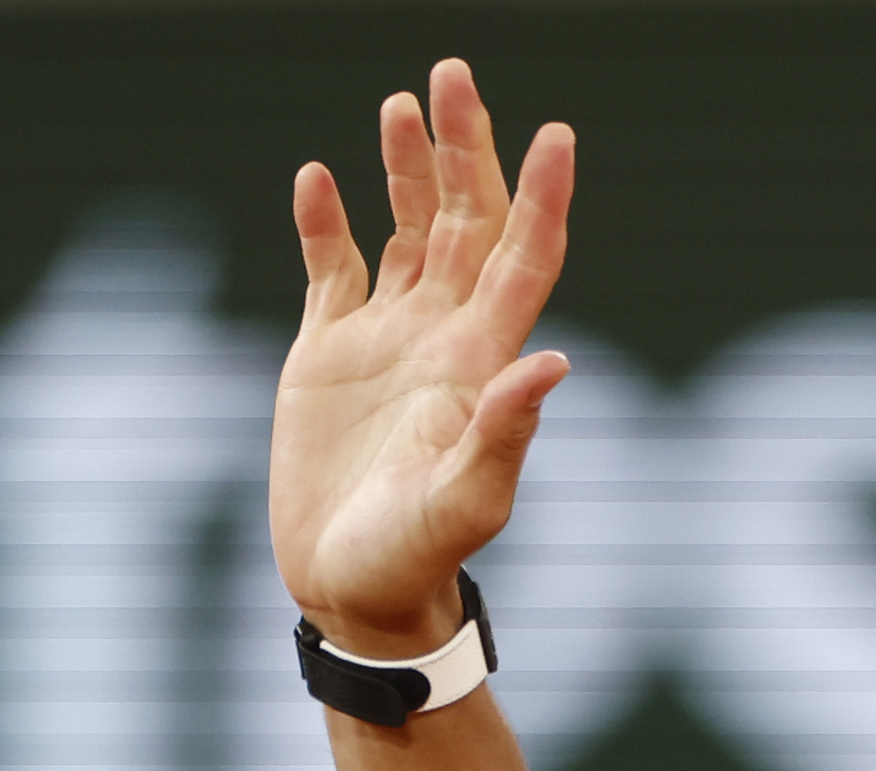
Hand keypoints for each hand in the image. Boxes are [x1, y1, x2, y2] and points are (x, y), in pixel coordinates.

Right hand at [273, 59, 574, 657]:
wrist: (352, 590)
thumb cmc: (416, 559)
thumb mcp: (465, 501)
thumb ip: (505, 434)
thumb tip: (555, 363)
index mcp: (481, 361)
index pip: (525, 258)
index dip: (541, 196)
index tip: (557, 133)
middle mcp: (443, 337)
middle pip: (468, 222)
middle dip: (466, 149)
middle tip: (454, 74)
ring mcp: (387, 340)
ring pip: (408, 231)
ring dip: (408, 168)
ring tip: (402, 102)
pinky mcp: (328, 354)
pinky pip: (333, 268)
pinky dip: (324, 221)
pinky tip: (318, 177)